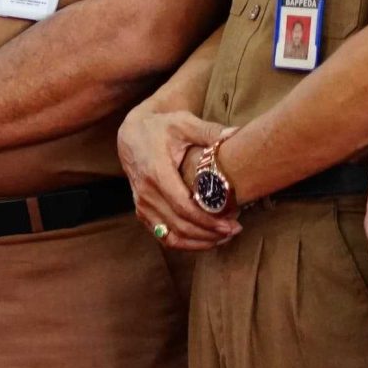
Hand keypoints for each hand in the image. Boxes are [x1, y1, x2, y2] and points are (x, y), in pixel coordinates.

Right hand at [116, 107, 237, 249]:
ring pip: (171, 236)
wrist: (132, 135)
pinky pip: (163, 236)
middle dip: (209, 232)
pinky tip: (205, 240)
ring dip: (199, 241)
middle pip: (180, 225)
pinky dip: (185, 244)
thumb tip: (235, 133)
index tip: (230, 223)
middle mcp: (146, 193)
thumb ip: (208, 131)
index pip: (182, 206)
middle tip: (235, 229)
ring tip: (224, 237)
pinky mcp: (142, 212)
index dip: (207, 220)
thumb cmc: (161, 128)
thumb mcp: (183, 123)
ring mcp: (142, 205)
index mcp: (156, 172)